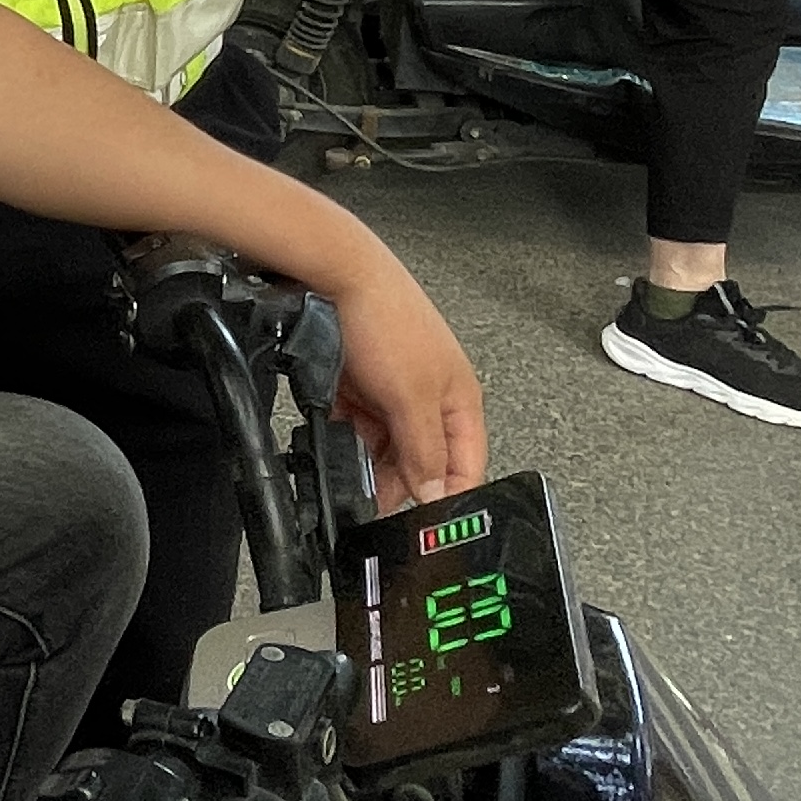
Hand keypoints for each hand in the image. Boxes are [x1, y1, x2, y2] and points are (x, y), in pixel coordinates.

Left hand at [322, 258, 487, 512]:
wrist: (333, 274)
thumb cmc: (385, 318)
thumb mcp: (410, 397)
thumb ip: (425, 450)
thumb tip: (437, 494)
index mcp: (459, 400)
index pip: (466, 466)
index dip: (449, 498)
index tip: (425, 526)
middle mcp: (431, 397)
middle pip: (422, 460)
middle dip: (399, 482)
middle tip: (373, 505)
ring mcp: (394, 390)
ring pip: (386, 447)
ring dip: (368, 461)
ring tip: (350, 473)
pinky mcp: (361, 384)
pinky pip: (358, 426)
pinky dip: (347, 436)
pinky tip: (333, 441)